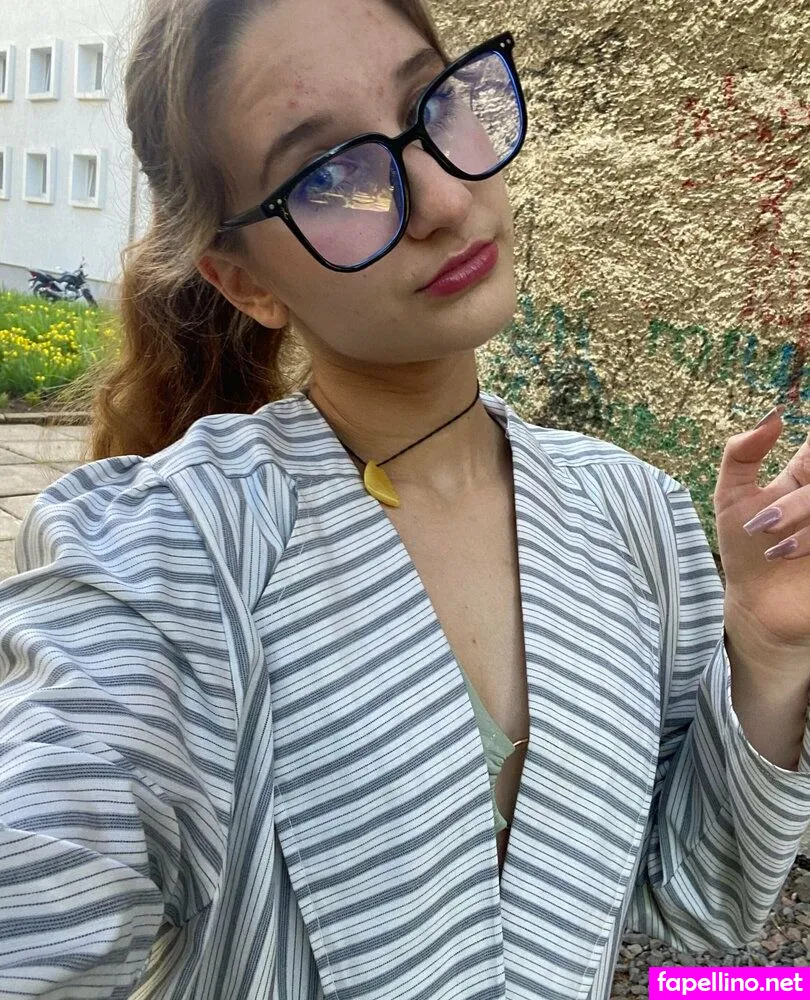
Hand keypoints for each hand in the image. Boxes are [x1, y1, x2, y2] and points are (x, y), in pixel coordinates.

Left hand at [713, 405, 809, 680]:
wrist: (757, 607)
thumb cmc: (745, 552)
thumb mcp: (731, 497)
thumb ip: (742, 453)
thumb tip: (774, 414)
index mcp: (806, 477)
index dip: (808, 453)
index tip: (794, 474)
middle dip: (797, 504)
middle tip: (762, 525)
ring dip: (800, 519)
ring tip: (774, 550)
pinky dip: (809, 540)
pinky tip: (786, 557)